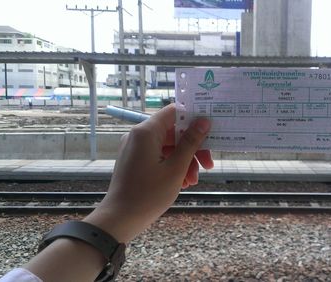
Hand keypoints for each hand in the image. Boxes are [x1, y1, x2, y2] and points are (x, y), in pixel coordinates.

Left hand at [84, 104, 212, 241]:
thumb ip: (191, 143)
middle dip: (192, 148)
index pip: (174, 112)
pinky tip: (182, 182)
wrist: (120, 218)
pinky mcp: (135, 160)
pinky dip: (172, 166)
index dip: (193, 118)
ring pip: (168, 146)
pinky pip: (159, 156)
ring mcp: (136, 148)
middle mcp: (139, 136)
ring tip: (193, 181)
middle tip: (208, 164)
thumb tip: (204, 122)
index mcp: (146, 132)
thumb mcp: (175, 168)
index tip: (210, 129)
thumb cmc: (148, 194)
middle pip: (173, 132)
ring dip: (184, 160)